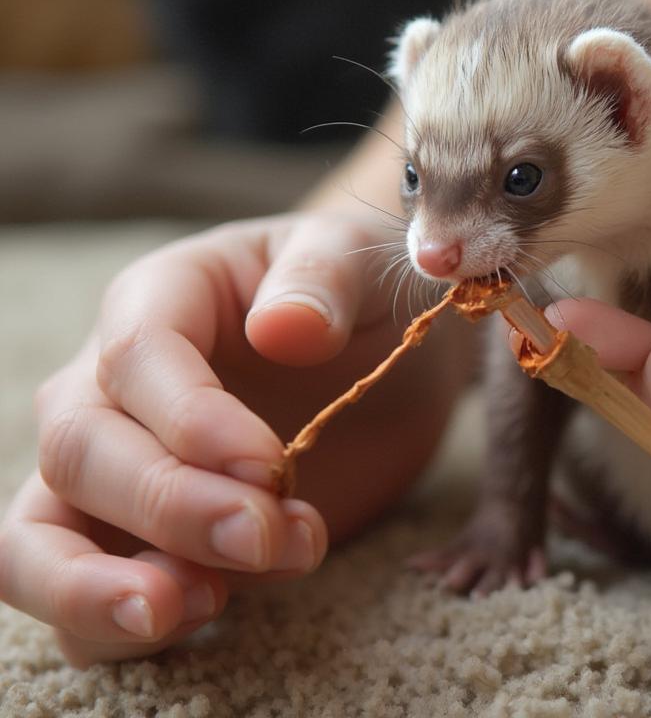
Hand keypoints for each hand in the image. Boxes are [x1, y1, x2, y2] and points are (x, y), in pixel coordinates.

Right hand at [0, 212, 466, 666]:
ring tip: (201, 604)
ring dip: (98, 589)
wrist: (380, 351)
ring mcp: (119, 470)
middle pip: (79, 451)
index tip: (270, 465)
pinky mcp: (146, 540)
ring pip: (36, 540)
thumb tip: (285, 328)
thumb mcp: (357, 257)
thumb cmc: (359, 289)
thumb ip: (325, 279)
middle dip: (167, 506)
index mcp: (161, 297)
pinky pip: (83, 601)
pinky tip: (211, 610)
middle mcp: (115, 386)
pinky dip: (124, 627)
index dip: (190, 420)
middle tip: (262, 536)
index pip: (135, 359)